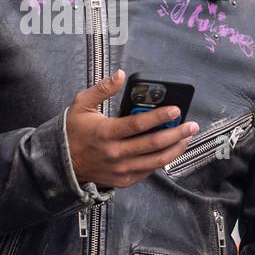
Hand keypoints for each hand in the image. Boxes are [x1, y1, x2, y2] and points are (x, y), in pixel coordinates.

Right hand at [66, 69, 198, 188]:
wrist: (63, 163)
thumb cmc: (74, 131)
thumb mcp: (81, 104)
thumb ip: (102, 89)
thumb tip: (121, 75)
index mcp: (105, 132)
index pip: (138, 124)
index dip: (159, 117)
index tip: (175, 109)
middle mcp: (115, 153)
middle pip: (153, 144)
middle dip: (177, 133)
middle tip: (191, 125)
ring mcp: (121, 169)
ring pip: (156, 161)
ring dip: (175, 149)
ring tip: (187, 138)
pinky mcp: (124, 180)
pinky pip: (148, 171)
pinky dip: (162, 160)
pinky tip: (171, 150)